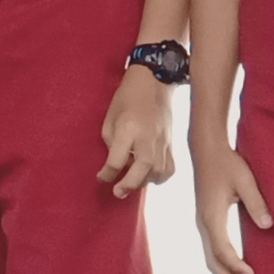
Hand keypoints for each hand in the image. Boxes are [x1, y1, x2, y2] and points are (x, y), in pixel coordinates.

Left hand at [96, 67, 175, 196]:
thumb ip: (112, 143)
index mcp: (128, 128)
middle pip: (142, 169)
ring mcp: (163, 141)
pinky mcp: (172, 142)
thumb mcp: (110, 117)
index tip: (101, 177)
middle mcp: (148, 137)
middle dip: (128, 185)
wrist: (155, 81)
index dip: (106, 173)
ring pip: (158, 172)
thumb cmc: (127, 97)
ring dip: (144, 181)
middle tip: (117, 192)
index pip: (116, 160)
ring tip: (133, 181)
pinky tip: (150, 175)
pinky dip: (160, 176)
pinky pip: (170, 168)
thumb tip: (118, 162)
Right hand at [193, 141, 268, 273]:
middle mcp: (203, 223)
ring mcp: (201, 222)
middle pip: (212, 261)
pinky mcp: (205, 219)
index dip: (236, 267)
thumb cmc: (226, 163)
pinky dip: (220, 262)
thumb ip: (256, 202)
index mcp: (212, 217)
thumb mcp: (245, 180)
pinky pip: (210, 248)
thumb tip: (268, 225)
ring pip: (209, 257)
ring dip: (224, 272)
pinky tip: (234, 265)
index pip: (222, 251)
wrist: (206, 149)